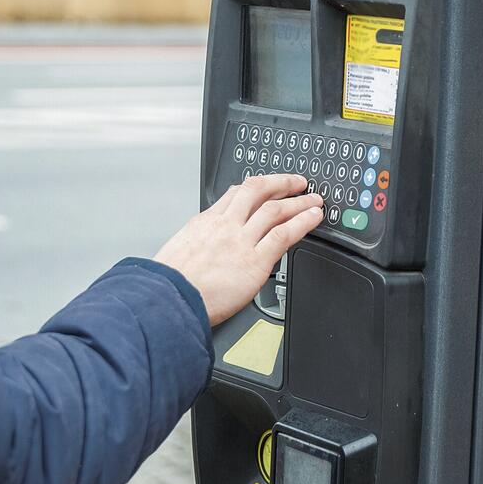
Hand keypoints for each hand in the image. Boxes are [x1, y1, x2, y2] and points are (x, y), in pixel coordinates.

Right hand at [154, 174, 323, 325]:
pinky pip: (284, 234)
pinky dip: (303, 222)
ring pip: (275, 210)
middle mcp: (224, 226)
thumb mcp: (179, 250)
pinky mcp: (255, 261)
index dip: (256, 187)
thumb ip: (198, 244)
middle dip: (281, 183)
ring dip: (298, 202)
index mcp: (205, 222)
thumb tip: (204, 249)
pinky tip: (313, 217)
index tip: (267, 187)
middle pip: (257, 191)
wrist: (169, 301)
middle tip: (297, 182)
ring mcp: (241, 241)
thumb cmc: (171, 285)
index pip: (235, 194)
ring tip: (312, 200)